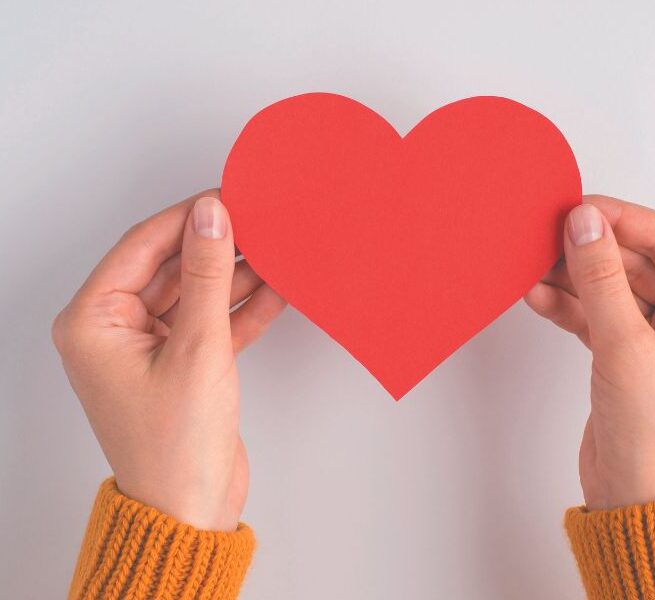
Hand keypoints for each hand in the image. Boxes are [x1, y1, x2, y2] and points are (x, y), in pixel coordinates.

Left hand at [52, 190, 284, 529]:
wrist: (192, 510)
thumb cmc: (175, 446)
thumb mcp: (197, 348)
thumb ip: (207, 275)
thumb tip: (212, 216)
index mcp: (94, 321)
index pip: (143, 246)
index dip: (188, 217)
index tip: (227, 196)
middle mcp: (116, 330)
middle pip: (171, 267)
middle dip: (217, 247)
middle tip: (259, 223)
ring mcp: (151, 347)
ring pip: (196, 293)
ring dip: (236, 277)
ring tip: (277, 252)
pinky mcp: (183, 364)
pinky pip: (212, 321)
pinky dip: (242, 309)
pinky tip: (277, 291)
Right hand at [525, 196, 654, 509]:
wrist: (638, 505)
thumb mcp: (627, 349)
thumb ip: (601, 280)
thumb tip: (583, 223)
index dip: (621, 220)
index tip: (577, 208)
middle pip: (638, 261)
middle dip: (590, 250)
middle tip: (546, 233)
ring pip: (613, 286)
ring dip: (573, 276)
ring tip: (533, 262)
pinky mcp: (629, 354)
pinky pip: (598, 314)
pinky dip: (568, 305)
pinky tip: (538, 295)